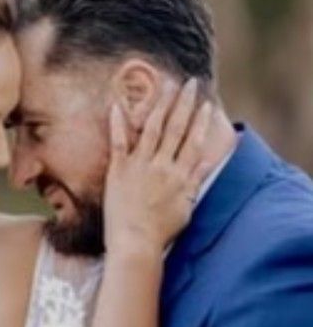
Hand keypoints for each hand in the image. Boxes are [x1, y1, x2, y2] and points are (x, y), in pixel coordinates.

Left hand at [104, 77, 215, 257]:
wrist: (136, 244)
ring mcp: (140, 167)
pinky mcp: (119, 171)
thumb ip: (197, 181)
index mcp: (181, 175)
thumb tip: (209, 160)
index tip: (206, 103)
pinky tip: (116, 104)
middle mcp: (163, 166)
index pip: (194, 141)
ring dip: (161, 104)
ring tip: (166, 85)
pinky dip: (118, 123)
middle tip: (190, 83)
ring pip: (153, 128)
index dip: (201, 120)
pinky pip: (119, 142)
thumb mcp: (186, 207)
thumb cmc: (161, 231)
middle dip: (184, 103)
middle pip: (176, 128)